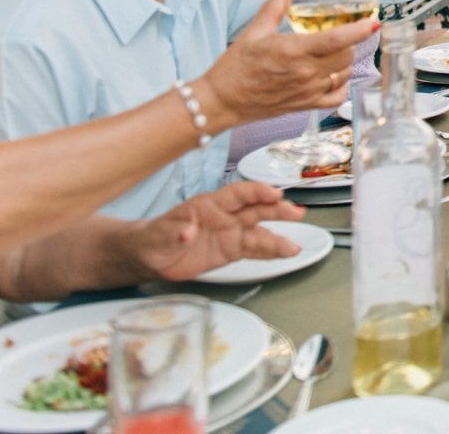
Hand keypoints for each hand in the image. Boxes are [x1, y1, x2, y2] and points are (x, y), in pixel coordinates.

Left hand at [130, 183, 307, 280]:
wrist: (153, 256)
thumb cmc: (157, 236)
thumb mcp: (162, 232)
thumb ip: (176, 230)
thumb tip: (186, 233)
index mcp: (211, 204)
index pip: (238, 194)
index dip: (257, 192)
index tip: (274, 194)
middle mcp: (226, 216)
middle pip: (256, 210)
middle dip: (276, 211)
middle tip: (294, 213)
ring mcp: (231, 234)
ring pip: (259, 233)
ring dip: (278, 238)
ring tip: (294, 247)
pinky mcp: (232, 251)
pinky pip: (255, 250)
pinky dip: (271, 252)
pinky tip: (286, 254)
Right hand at [200, 0, 374, 126]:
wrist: (223, 101)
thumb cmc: (235, 67)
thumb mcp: (253, 33)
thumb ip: (274, 8)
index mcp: (293, 51)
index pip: (336, 39)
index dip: (359, 30)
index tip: (373, 22)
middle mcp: (305, 73)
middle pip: (346, 55)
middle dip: (348, 41)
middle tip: (338, 34)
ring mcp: (308, 91)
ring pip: (344, 74)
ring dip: (344, 61)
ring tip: (330, 53)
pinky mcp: (306, 106)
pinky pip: (337, 97)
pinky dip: (341, 86)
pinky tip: (332, 77)